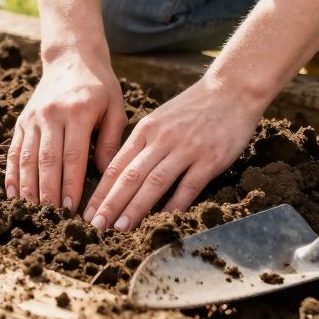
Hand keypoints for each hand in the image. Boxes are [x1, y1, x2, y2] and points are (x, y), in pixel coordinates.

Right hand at [6, 49, 125, 211]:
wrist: (72, 57)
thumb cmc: (99, 86)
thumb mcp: (115, 107)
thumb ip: (113, 141)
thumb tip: (106, 175)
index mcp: (79, 111)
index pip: (73, 155)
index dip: (71, 184)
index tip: (72, 208)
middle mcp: (52, 114)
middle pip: (47, 160)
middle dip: (48, 192)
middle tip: (51, 218)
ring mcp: (34, 117)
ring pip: (27, 158)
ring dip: (28, 187)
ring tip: (31, 211)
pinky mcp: (22, 120)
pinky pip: (14, 150)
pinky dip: (12, 173)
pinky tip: (12, 194)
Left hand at [84, 77, 262, 229]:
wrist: (231, 91)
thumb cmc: (193, 108)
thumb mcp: (160, 119)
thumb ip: (142, 144)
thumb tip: (120, 173)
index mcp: (146, 129)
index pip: (116, 165)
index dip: (101, 191)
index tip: (88, 212)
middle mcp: (162, 139)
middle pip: (130, 175)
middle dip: (110, 203)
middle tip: (96, 225)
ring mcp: (186, 149)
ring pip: (155, 182)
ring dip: (136, 207)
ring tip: (121, 227)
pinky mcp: (210, 159)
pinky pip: (188, 186)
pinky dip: (174, 204)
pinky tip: (162, 220)